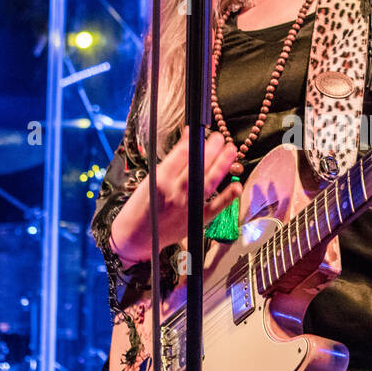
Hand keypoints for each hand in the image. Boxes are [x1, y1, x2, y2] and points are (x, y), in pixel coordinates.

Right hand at [109, 127, 242, 262]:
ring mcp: (188, 207)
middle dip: (211, 150)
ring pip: (208, 182)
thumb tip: (187, 139)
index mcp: (161, 180)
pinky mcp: (197, 220)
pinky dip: (228, 197)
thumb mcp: (150, 179)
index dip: (193, 142)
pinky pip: (216, 207)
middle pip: (197, 166)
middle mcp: (175, 193)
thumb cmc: (140, 207)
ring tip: (231, 151)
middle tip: (220, 138)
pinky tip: (236, 185)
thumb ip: (171, 161)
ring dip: (222, 165)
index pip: (181, 155)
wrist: (135, 238)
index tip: (202, 133)